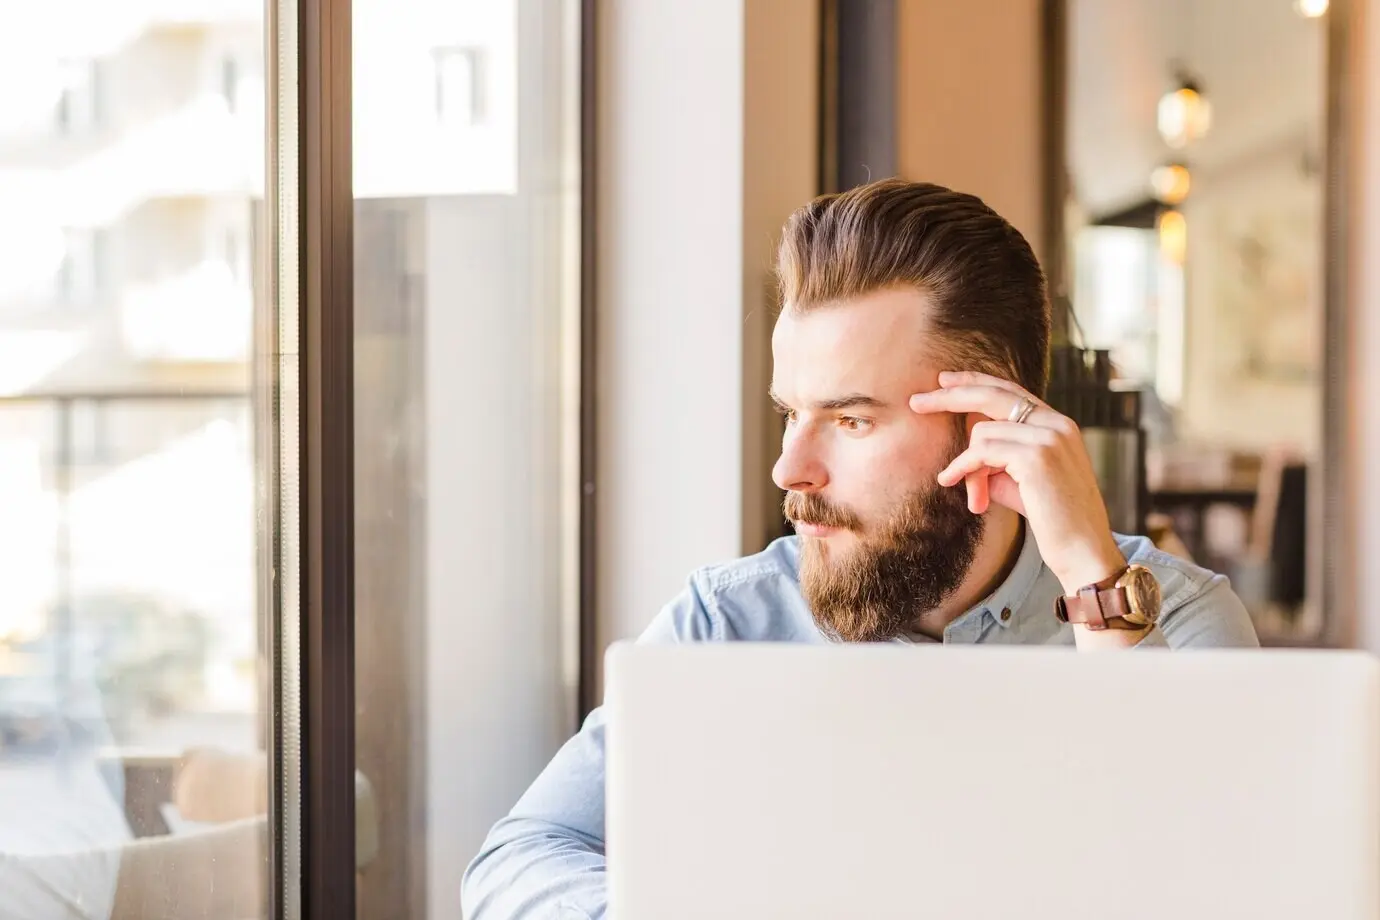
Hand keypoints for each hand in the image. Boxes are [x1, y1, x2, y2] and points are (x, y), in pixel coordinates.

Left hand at [909, 371, 1125, 594]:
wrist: (1084, 550)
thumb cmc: (1052, 521)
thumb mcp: (1018, 482)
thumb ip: (994, 459)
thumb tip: (964, 455)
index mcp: (1058, 424)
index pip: (1010, 390)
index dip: (975, 382)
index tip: (944, 380)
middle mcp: (1057, 423)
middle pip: (992, 394)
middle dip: (949, 396)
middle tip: (915, 402)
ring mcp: (1049, 436)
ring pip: (982, 432)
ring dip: (966, 464)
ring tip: (972, 495)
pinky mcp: (1037, 455)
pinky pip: (981, 452)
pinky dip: (962, 467)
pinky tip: (950, 481)